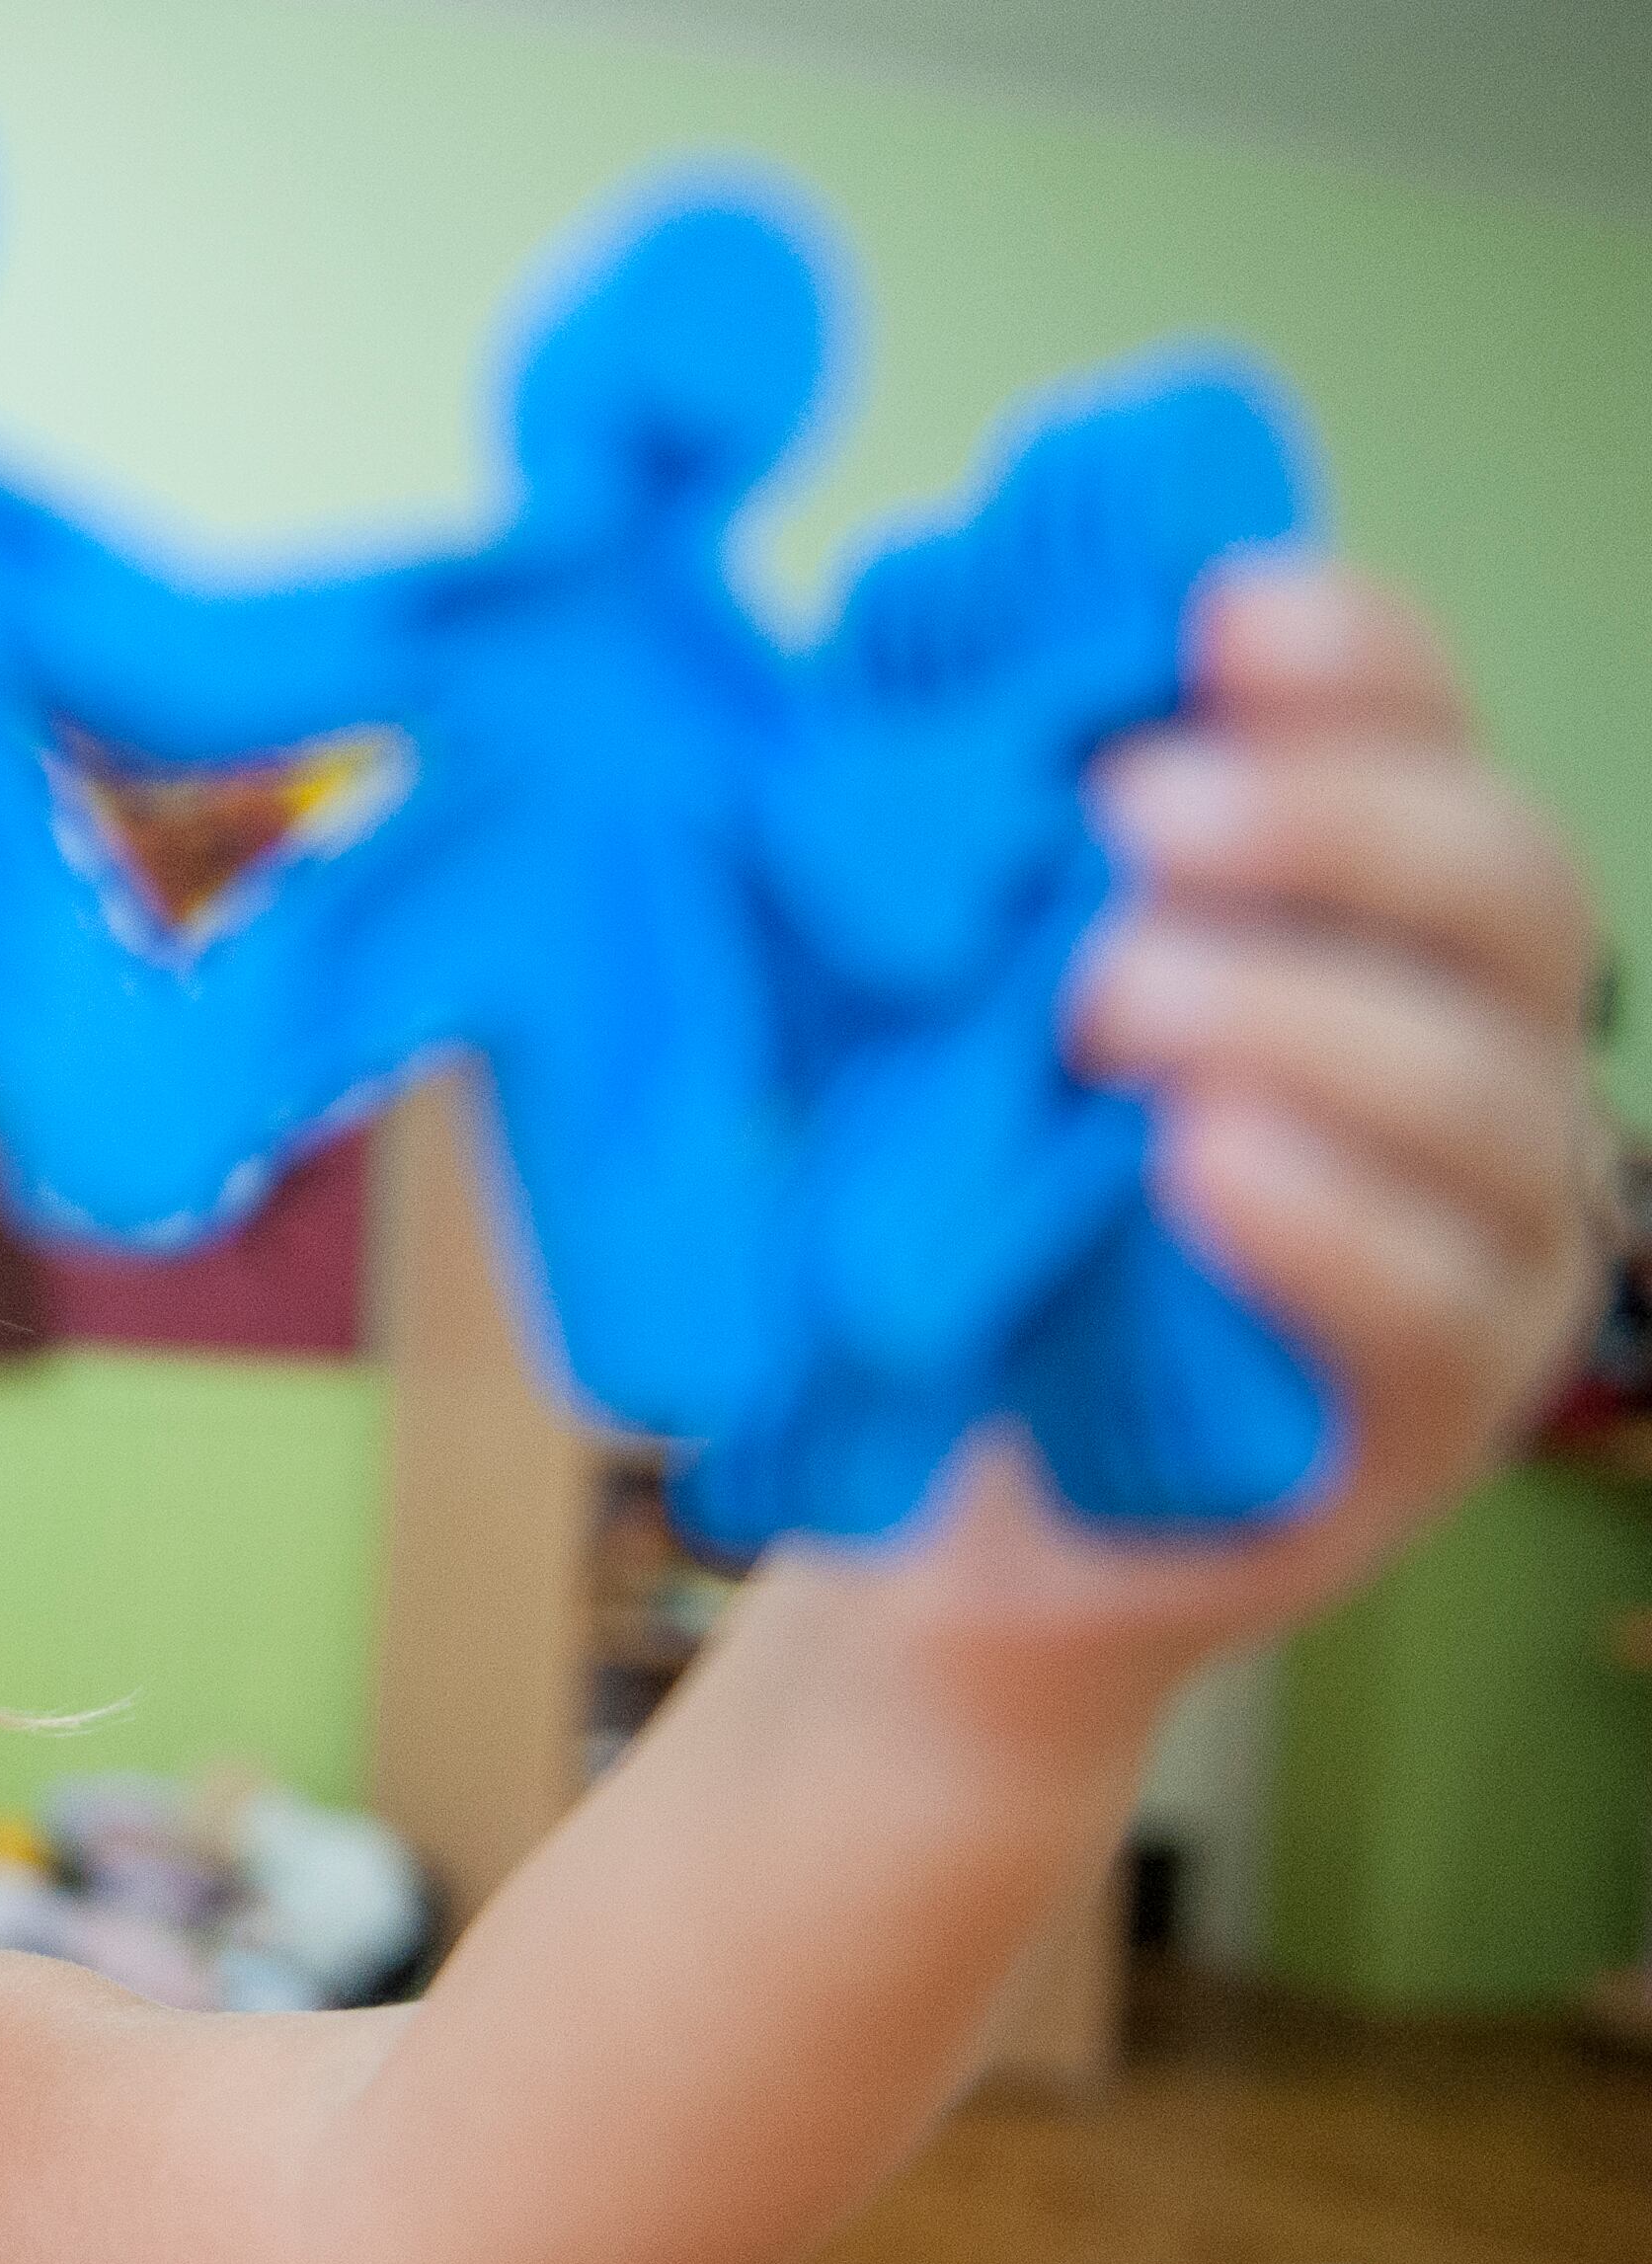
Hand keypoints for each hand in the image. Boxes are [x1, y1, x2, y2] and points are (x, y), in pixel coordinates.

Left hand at [825, 560, 1611, 1705]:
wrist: (926, 1510)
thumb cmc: (947, 1217)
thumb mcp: (938, 1015)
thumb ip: (961, 856)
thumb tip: (896, 639)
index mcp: (1378, 919)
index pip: (1431, 736)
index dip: (1357, 658)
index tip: (1213, 611)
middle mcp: (1484, 1055)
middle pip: (1509, 888)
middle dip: (1329, 822)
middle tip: (1129, 807)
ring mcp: (1494, 1242)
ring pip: (1484, 1096)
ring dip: (1298, 1016)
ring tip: (1108, 990)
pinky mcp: (1436, 1420)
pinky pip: (1428, 1306)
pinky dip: (1317, 1224)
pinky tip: (1195, 1159)